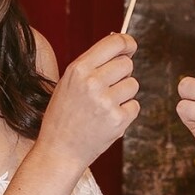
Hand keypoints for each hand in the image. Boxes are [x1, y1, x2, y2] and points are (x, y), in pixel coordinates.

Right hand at [35, 33, 140, 168]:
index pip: (114, 43)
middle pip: (127, 64)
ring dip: (124, 94)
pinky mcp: (118, 120)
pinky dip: (125, 112)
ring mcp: (107, 102)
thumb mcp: (67, 83)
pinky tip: (108, 119)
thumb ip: (91, 64)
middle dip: (122, 74)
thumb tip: (121, 46)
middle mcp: (93, 83)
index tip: (130, 47)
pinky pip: (135, 106)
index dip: (127, 43)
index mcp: (78, 69)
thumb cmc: (62, 116)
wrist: (59, 151)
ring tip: (104, 106)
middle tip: (108, 88)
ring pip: (133, 85)